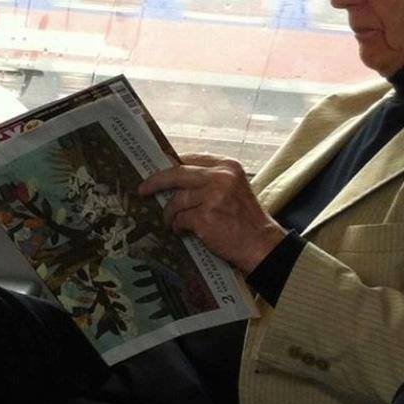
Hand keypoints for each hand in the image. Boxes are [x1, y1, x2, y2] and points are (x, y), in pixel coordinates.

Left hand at [138, 153, 286, 274]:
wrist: (261, 244)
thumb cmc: (246, 220)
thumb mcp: (234, 189)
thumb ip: (210, 180)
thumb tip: (175, 179)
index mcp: (228, 166)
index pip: (191, 158)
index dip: (171, 165)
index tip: (157, 171)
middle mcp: (221, 177)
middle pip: (177, 173)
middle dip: (156, 182)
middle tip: (143, 189)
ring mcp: (213, 196)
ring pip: (176, 200)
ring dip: (170, 213)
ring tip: (171, 222)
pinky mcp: (205, 217)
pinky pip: (180, 219)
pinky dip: (177, 226)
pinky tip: (181, 231)